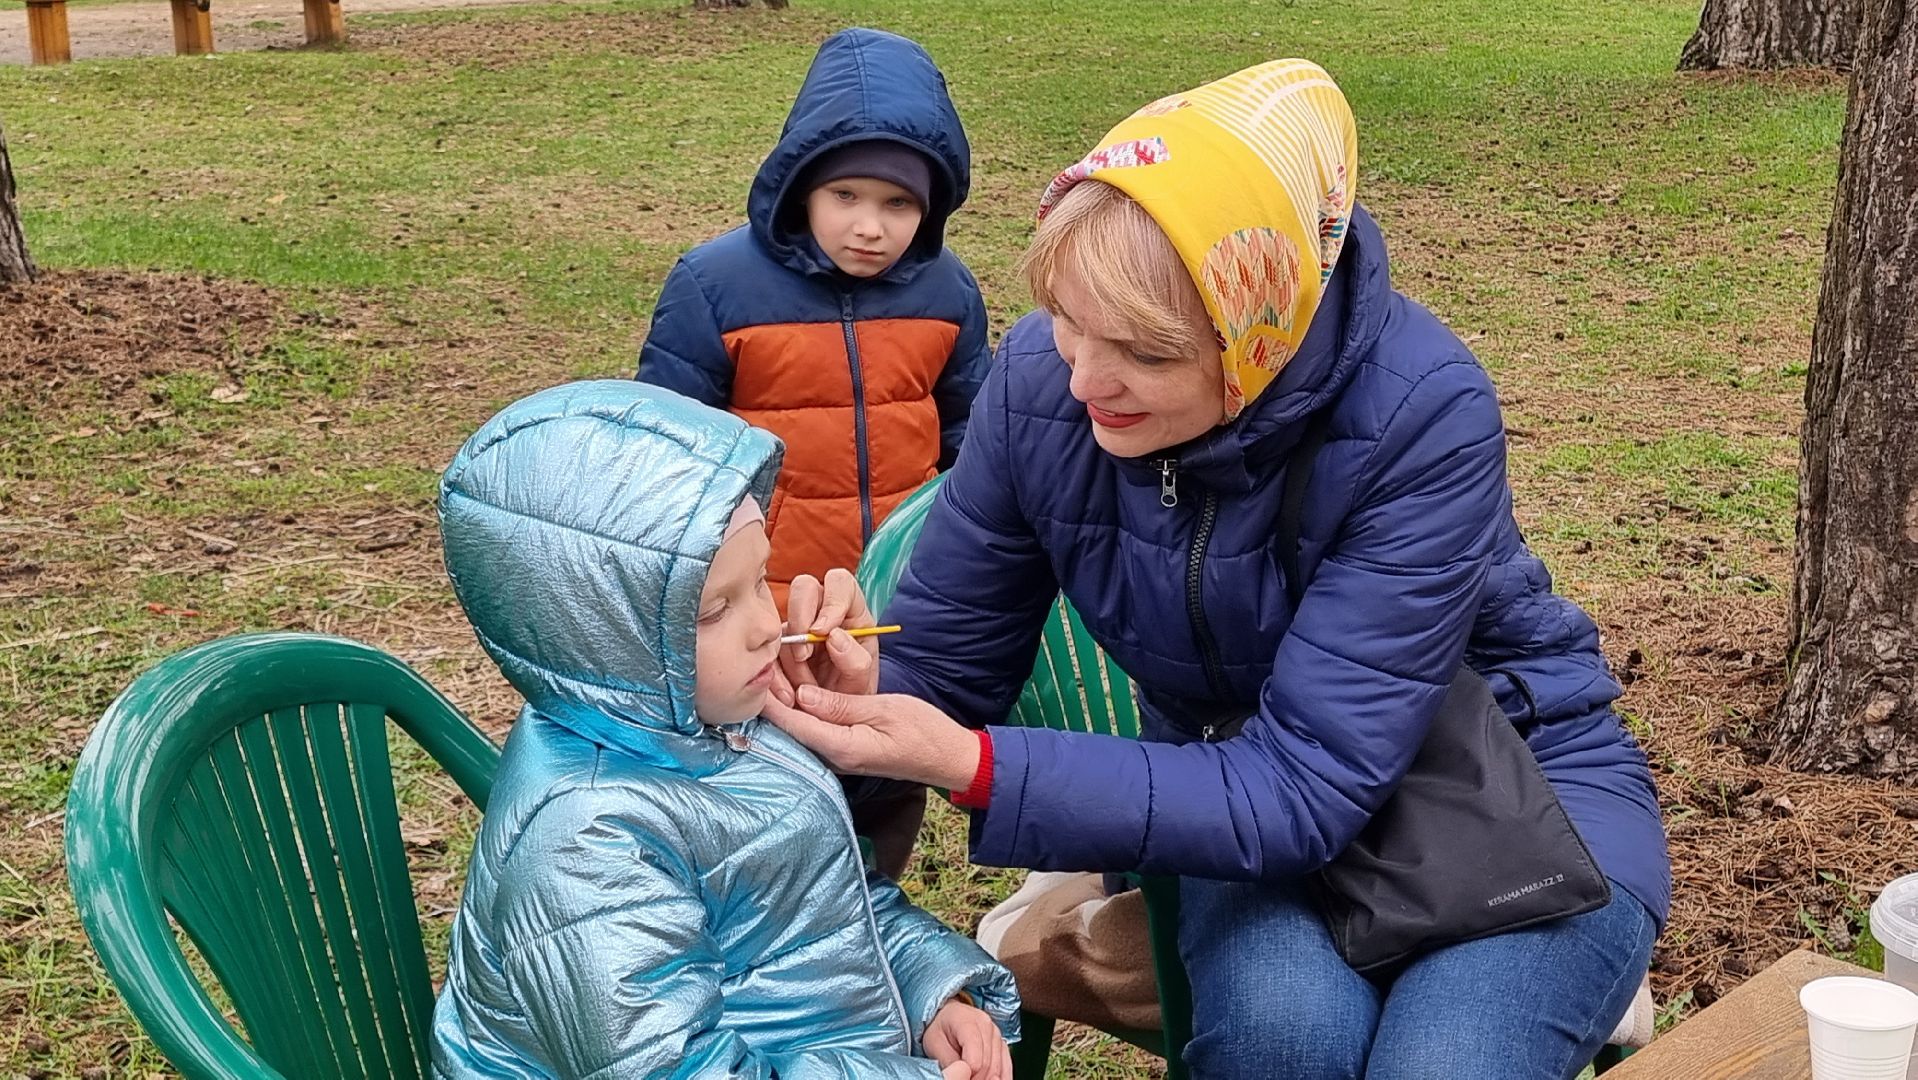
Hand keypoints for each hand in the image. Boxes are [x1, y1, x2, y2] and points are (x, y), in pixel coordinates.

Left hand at [761, 686, 980, 790]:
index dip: (770, 701)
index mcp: (841, 747)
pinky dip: (802, 708)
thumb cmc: (923, 731)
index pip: (794, 723)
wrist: (948, 757)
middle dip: (773, 698)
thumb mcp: (883, 709)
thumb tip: (802, 695)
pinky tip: (796, 688)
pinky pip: (815, 728)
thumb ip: (840, 704)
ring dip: (785, 701)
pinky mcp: (845, 748)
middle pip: (791, 726)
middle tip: (759, 666)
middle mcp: (834, 755)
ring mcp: (839, 754)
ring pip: (801, 726)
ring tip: (771, 670)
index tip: (752, 677)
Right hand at [773, 569, 879, 705]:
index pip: (840, 583)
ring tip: (802, 690)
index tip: (823, 631)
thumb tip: (834, 637)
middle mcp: (822, 614)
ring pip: (782, 623)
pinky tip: (787, 697)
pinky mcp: (777, 648)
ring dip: (789, 660)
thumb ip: (856, 661)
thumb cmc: (853, 697)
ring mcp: (797, 628)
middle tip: (804, 655)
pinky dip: (774, 675)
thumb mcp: (861, 683)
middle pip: (804, 587)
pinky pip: (766, 650)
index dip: (830, 601)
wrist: (833, 723)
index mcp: (851, 612)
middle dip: (800, 619)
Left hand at [925, 999, 1009, 1079]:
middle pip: (987, 1065)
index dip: (966, 1075)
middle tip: (962, 1079)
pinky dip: (1000, 1078)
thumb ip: (947, 1061)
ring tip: (972, 1078)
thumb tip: (961, 1075)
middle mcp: (987, 1026)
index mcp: (968, 1022)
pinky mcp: (1002, 1044)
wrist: (948, 1017)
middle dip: (976, 1079)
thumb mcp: (934, 1044)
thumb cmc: (940, 1029)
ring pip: (998, 1068)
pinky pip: (1006, 1066)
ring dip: (986, 1079)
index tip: (957, 1077)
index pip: (975, 1060)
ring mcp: (997, 1035)